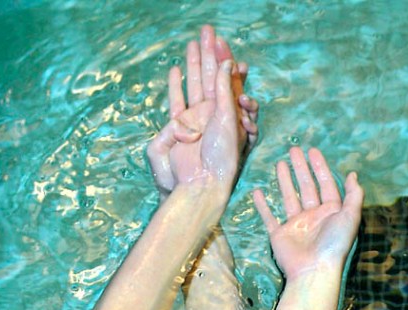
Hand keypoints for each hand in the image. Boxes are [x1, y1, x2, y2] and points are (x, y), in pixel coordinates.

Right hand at [147, 25, 258, 195]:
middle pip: (212, 77)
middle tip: (207, 30)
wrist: (202, 182)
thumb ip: (225, 90)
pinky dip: (177, 86)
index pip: (228, 79)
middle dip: (210, 54)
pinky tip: (176, 71)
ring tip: (193, 42)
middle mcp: (215, 114)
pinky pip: (179, 101)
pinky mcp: (182, 127)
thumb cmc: (221, 157)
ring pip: (196, 84)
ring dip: (195, 63)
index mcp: (230, 113)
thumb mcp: (228, 119)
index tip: (220, 40)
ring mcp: (198, 119)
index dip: (224, 58)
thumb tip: (226, 62)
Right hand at [253, 147, 362, 279]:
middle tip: (294, 150)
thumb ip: (354, 195)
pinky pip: (269, 217)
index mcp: (331, 212)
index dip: (320, 167)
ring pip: (289, 198)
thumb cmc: (333, 244)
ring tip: (279, 163)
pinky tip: (258, 192)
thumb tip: (353, 174)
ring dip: (285, 181)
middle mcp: (314, 217)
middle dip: (301, 168)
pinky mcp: (280, 235)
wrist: (313, 271)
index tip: (312, 151)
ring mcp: (296, 226)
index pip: (326, 184)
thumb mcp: (350, 216)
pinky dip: (263, 206)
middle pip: (307, 187)